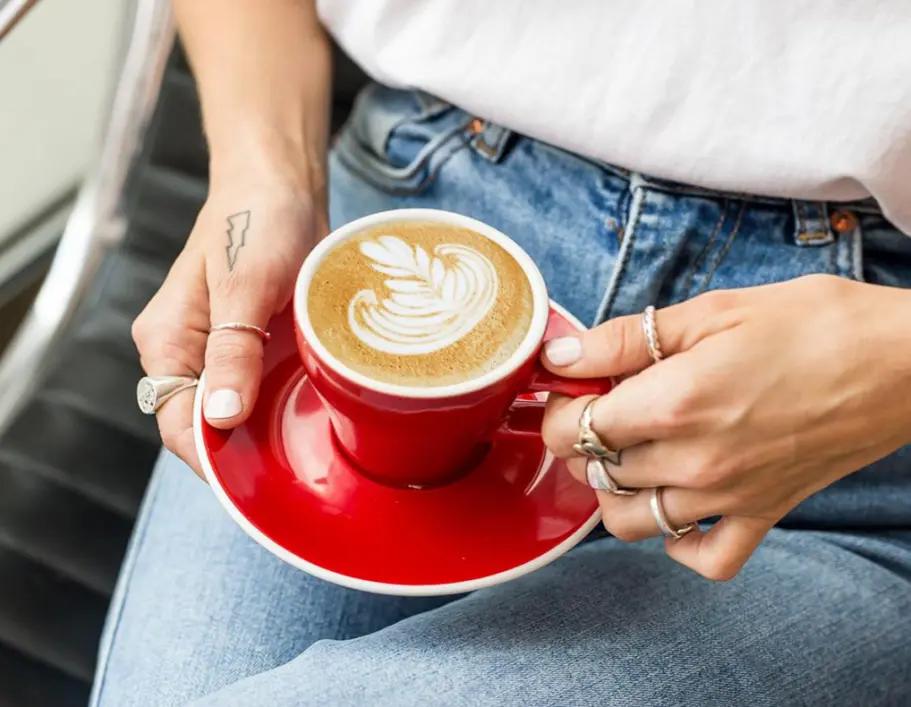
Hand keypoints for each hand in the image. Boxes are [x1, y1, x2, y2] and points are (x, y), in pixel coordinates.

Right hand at [132, 169, 324, 476]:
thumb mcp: (245, 286)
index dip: (209, 458)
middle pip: (203, 424)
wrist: (282, 187)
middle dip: (240, 454)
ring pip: (233, 413)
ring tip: (304, 454)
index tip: (251, 482)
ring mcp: (220, 352)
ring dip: (262, 434)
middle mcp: (187, 352)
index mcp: (167, 340)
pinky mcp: (250, 346)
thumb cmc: (258, 222)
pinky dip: (278, 409)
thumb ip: (232, 350)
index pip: (175, 421)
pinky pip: (257, 390)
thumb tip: (221, 416)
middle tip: (290, 474)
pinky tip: (309, 420)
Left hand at [540, 275, 910, 579]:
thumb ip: (623, 339)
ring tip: (632, 452)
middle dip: (582, 441)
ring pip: (631, 522)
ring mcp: (729, 496)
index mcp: (673, 404)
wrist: (903, 360)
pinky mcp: (765, 514)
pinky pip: (705, 558)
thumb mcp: (710, 311)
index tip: (571, 389)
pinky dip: (679, 542)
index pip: (573, 429)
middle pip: (595, 473)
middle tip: (606, 406)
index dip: (559, 409)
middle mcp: (693, 461)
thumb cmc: (812, 324)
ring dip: (615, 490)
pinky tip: (678, 506)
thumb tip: (560, 356)